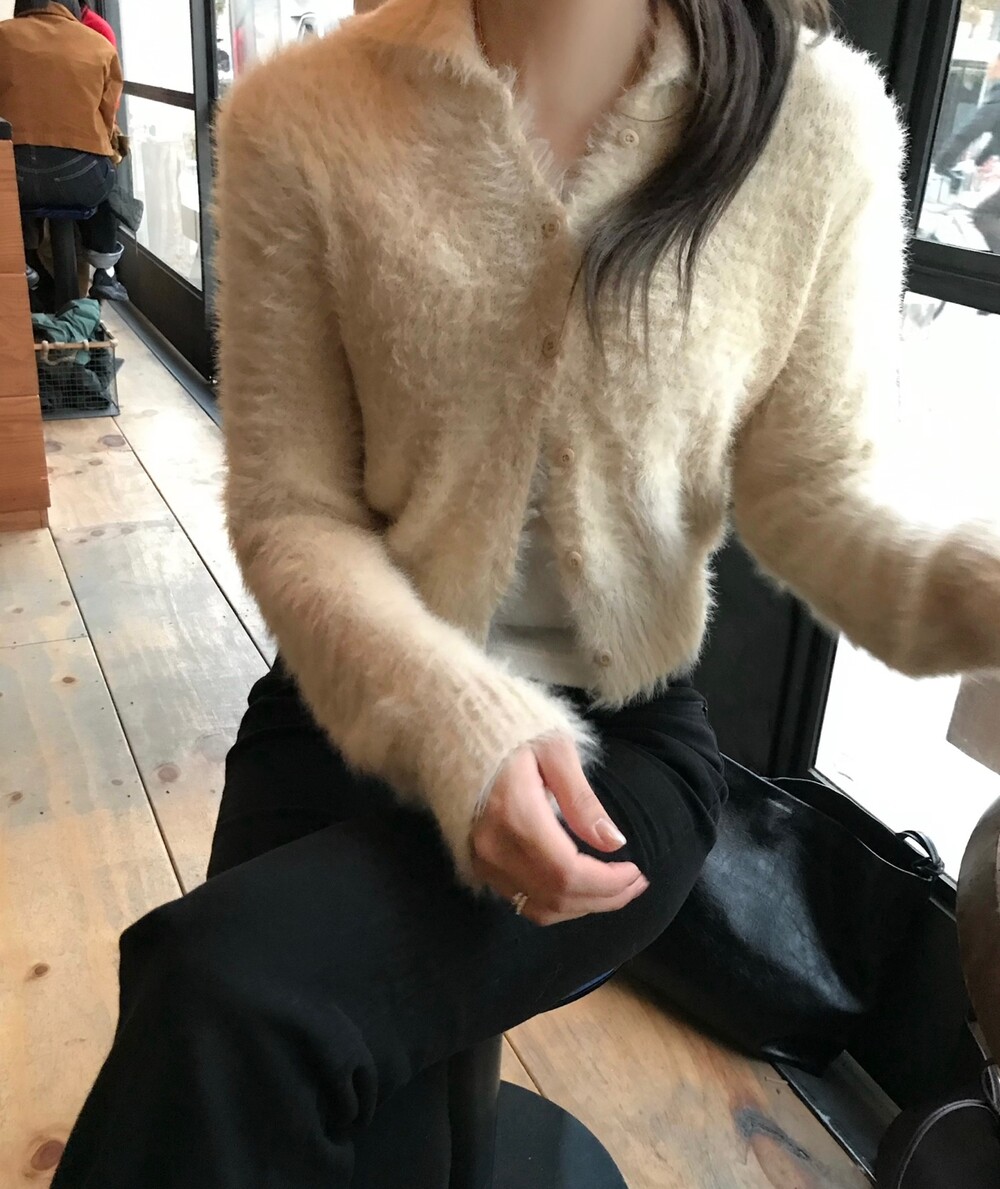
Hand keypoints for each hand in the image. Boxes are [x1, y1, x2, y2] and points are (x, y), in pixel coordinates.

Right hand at [470, 735, 648, 925]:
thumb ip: (582, 800)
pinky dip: (557, 903)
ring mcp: (482, 861)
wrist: (456, 730)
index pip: (568, 873)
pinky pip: (521, 901)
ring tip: (616, 889)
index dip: (608, 883)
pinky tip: (581, 887)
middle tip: (637, 883)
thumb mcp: (554, 750)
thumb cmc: (511, 731)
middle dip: (605, 898)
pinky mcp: (478, 865)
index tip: (637, 871)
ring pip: (540, 909)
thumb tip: (613, 842)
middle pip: (557, 897)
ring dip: (583, 906)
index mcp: (514, 815)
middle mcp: (493, 847)